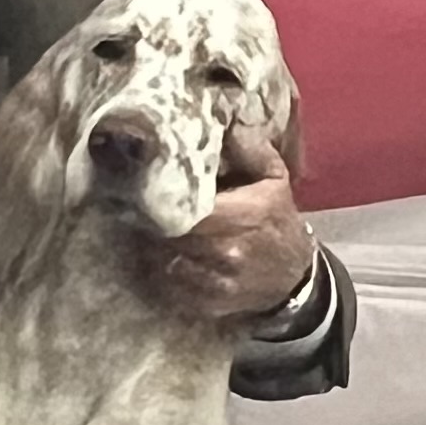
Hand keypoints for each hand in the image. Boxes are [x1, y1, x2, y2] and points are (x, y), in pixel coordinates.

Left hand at [143, 128, 314, 321]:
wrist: (294, 277)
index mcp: (244, 216)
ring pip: (162, 261)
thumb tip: (225, 120)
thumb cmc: (277, 220)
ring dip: (148, 246)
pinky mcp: (206, 304)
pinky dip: (158, 270)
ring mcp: (215, 283)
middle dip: (149, 221)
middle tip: (132, 205)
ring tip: (139, 229)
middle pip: (167, 235)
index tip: (143, 187)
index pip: (187, 210)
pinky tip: (157, 256)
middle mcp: (228, 252)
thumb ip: (250, 149)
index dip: (160, 200)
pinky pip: (167, 285)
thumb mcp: (274, 179)